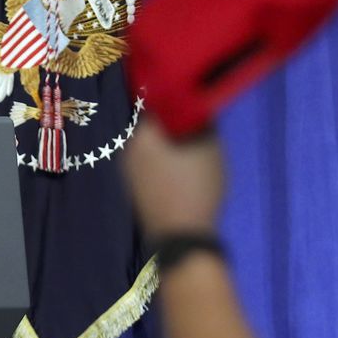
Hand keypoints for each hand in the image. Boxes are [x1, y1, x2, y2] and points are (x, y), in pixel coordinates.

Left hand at [123, 116, 223, 239]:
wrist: (179, 235)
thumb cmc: (195, 186)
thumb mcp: (210, 149)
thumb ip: (201, 123)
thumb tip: (196, 109)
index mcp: (143, 133)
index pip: (156, 104)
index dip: (176, 101)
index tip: (192, 105)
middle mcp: (129, 147)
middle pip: (152, 126)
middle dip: (172, 125)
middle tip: (196, 130)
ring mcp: (127, 169)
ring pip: (150, 145)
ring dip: (168, 145)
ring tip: (191, 154)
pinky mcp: (133, 187)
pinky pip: (148, 164)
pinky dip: (163, 163)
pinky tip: (180, 174)